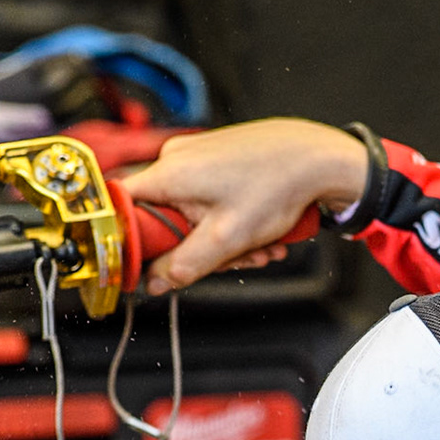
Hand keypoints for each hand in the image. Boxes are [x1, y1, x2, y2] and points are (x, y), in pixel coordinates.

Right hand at [121, 117, 368, 294]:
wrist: (319, 159)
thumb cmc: (277, 186)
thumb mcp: (226, 240)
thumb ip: (184, 266)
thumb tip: (153, 283)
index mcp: (167, 174)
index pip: (120, 209)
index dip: (130, 242)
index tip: (146, 264)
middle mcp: (176, 159)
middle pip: (164, 220)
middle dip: (200, 250)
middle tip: (235, 259)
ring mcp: (197, 157)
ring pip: (193, 215)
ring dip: (225, 241)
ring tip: (259, 247)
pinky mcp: (216, 160)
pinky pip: (211, 201)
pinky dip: (234, 222)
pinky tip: (261, 232)